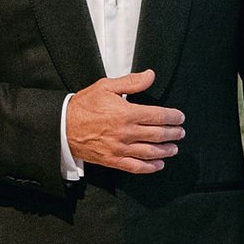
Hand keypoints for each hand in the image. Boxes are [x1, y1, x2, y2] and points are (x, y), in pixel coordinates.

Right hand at [62, 70, 184, 174]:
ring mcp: (120, 149)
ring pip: (151, 153)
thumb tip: (150, 75)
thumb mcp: (106, 86)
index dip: (173, 117)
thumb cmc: (84, 105)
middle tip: (180, 132)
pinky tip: (158, 165)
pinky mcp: (113, 160)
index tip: (180, 117)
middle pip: (158, 135)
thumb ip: (131, 82)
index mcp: (126, 113)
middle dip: (173, 134)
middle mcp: (126, 133)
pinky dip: (150, 167)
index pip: (158, 116)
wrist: (63, 126)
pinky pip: (136, 167)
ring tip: (174, 148)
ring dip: (166, 151)